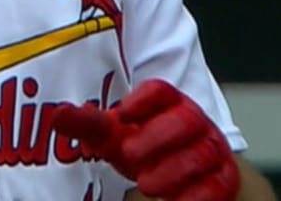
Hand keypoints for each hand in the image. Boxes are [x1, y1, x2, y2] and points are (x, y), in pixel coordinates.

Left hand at [51, 79, 238, 200]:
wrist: (187, 174)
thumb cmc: (147, 147)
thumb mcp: (115, 135)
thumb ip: (88, 124)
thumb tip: (57, 115)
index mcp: (166, 103)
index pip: (161, 91)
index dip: (144, 98)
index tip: (123, 112)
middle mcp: (193, 122)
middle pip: (185, 119)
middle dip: (157, 136)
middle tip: (129, 155)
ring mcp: (211, 150)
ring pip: (202, 153)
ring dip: (173, 170)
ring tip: (146, 184)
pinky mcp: (223, 180)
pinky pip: (218, 185)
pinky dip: (196, 196)